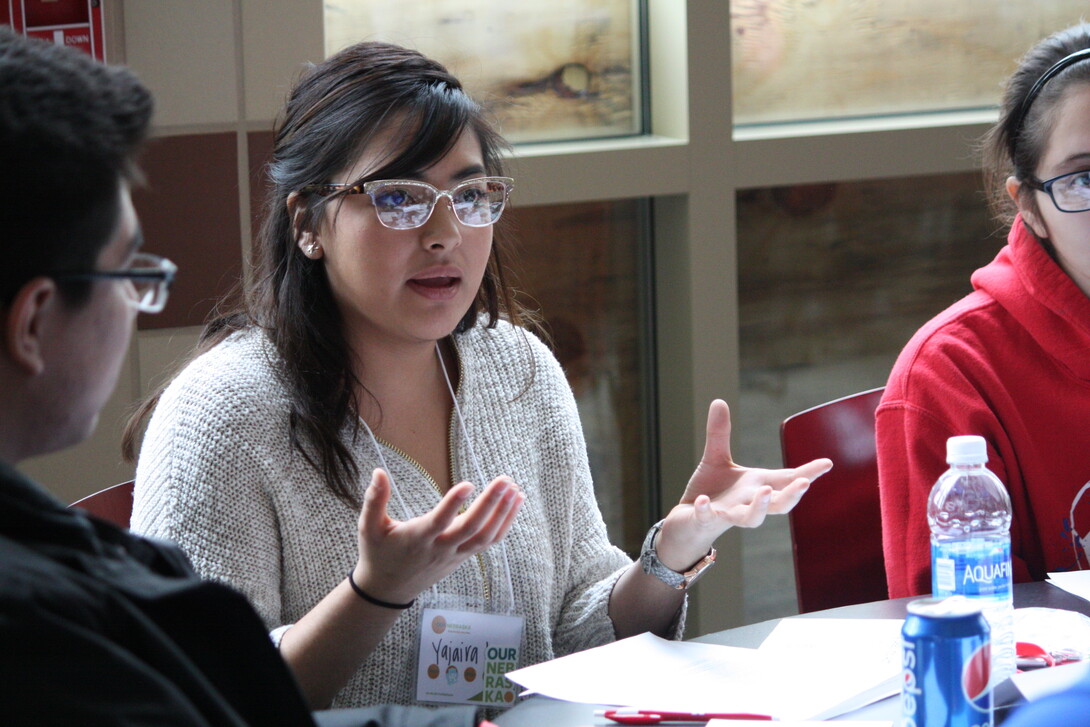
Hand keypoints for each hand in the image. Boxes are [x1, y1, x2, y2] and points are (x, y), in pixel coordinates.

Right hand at [352, 469, 522, 603]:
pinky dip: (504, 524)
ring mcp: (455, 555)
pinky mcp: (463, 557)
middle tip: (505, 480)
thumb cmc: (379, 553)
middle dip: (491, 504)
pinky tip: (515, 504)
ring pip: (485, 538)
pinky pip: (488, 542)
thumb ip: (374, 500)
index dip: (454, 503)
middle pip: (471, 529)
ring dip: (504, 514)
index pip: (440, 521)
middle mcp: (440, 548)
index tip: (469, 483)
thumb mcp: (368, 527)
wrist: (389, 589)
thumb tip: (378, 471)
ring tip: (516, 489)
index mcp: (418, 538)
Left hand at [655, 399, 831, 569]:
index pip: (787, 480)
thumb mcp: (716, 458)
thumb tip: (719, 400)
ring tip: (765, 491)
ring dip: (759, 507)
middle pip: (778, 505)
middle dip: (792, 495)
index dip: (808, 473)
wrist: (688, 521)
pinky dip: (705, 510)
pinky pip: (707, 517)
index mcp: (756, 485)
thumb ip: (720, 432)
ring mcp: (728, 514)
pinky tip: (702, 500)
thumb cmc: (711, 491)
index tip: (827, 463)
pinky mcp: (705, 520)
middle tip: (804, 483)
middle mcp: (748, 502)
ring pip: (750, 518)